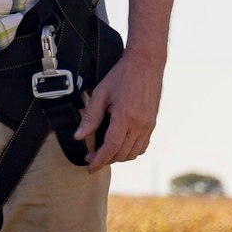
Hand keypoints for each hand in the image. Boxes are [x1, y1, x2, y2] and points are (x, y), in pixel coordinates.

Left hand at [75, 53, 163, 171]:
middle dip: (105, 160)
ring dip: (118, 157)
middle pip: (121, 153)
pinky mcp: (152, 123)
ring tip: (104, 153)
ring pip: (133, 153)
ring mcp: (148, 125)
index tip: (90, 167)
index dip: (99, 160)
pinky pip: (142, 146)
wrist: (145, 64)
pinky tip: (120, 146)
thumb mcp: (101, 94)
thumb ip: (90, 117)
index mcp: (125, 117)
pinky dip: (131, 151)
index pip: (110, 147)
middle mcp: (139, 124)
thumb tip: (79, 137)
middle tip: (92, 157)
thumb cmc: (122, 76)